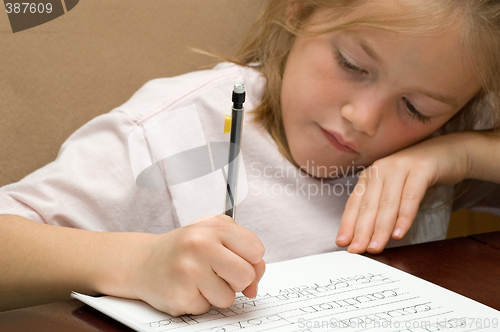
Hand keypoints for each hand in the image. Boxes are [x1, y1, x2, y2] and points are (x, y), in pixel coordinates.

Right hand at [132, 214, 264, 315]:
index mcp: (214, 227)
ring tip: (200, 279)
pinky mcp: (179, 295)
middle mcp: (200, 245)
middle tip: (219, 273)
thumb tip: (254, 286)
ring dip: (218, 293)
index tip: (237, 260)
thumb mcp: (214, 235)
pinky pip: (207, 307)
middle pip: (246, 275)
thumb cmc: (186, 248)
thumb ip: (243, 252)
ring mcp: (188, 270)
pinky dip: (200, 301)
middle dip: (237, 280)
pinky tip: (187, 287)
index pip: (256, 250)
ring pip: (229, 296)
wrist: (144, 261)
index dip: (251, 260)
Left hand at [335, 133, 469, 253]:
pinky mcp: (422, 169)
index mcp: (371, 176)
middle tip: (356, 251)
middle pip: (368, 205)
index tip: (342, 243)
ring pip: (387, 203)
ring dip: (380, 228)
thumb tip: (367, 238)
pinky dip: (404, 217)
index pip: (355, 203)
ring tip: (375, 248)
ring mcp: (400, 167)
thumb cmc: (418, 177)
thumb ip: (382, 209)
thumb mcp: (395, 191)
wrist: (450, 152)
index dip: (348, 224)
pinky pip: (411, 197)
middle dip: (361, 231)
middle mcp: (381, 169)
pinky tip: (399, 234)